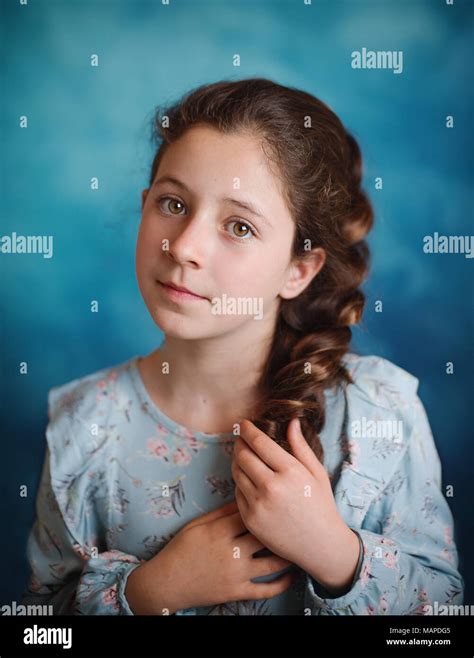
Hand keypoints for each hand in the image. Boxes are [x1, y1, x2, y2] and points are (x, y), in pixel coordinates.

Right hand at [125, 500, 296, 614]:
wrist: (167, 582)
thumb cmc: (181, 548)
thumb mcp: (198, 524)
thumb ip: (222, 512)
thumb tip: (247, 496)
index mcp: (220, 531)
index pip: (251, 512)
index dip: (267, 505)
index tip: (280, 498)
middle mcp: (231, 551)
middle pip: (266, 535)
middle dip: (283, 526)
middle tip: (298, 518)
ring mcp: (235, 574)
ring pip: (272, 563)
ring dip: (288, 554)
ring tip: (299, 543)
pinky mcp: (236, 592)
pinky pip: (265, 589)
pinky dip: (282, 583)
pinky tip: (292, 574)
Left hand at [231, 418, 359, 593]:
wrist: (320, 545)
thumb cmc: (321, 505)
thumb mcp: (316, 473)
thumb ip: (301, 446)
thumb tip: (291, 421)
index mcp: (291, 472)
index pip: (260, 443)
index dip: (248, 430)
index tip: (244, 423)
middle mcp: (272, 487)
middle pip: (243, 455)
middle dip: (239, 443)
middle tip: (241, 438)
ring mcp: (259, 504)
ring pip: (236, 473)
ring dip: (236, 460)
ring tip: (243, 456)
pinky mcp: (250, 519)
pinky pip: (237, 493)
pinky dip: (240, 482)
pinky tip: (248, 478)